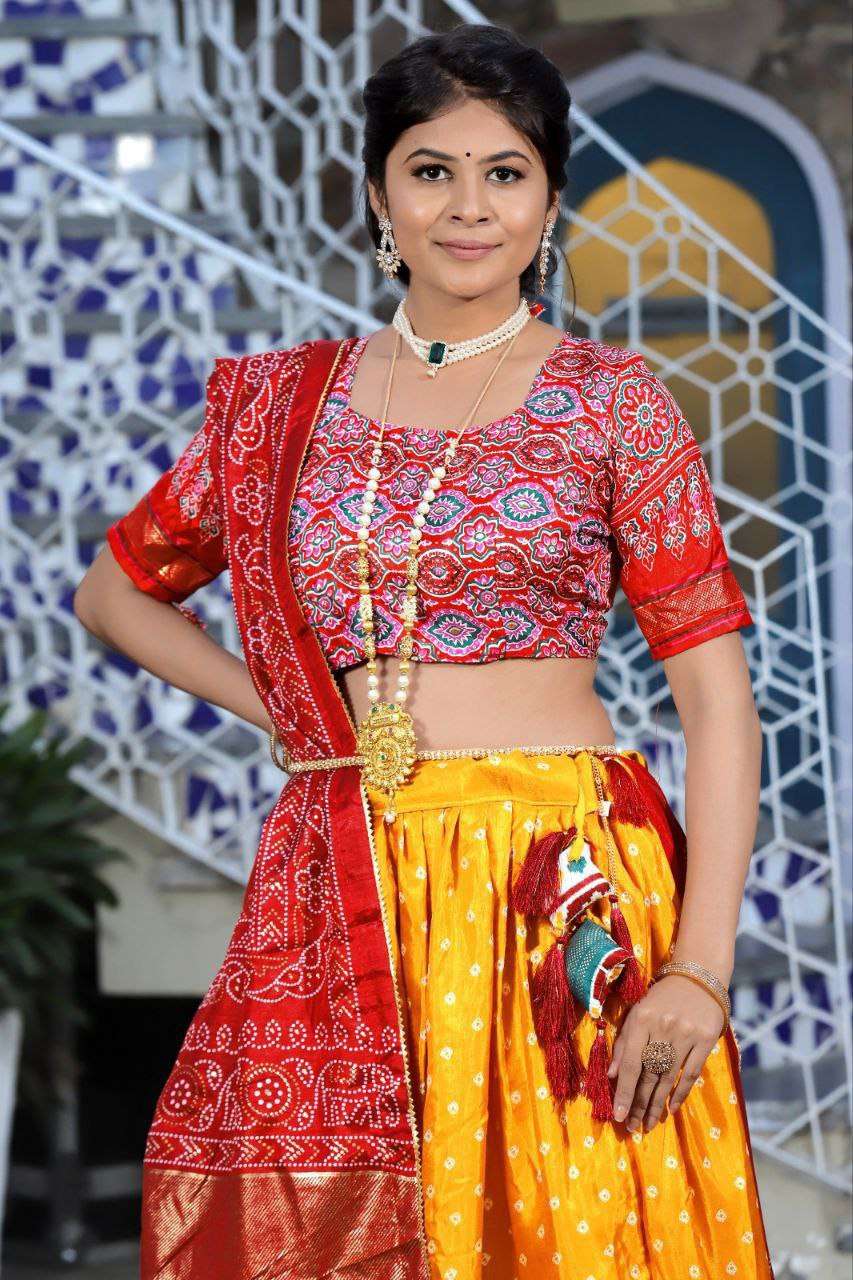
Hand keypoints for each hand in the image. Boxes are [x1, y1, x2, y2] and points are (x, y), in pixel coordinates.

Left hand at [606, 973, 725, 1132]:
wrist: (697, 977)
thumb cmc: (661, 998)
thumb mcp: (637, 1013)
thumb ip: (624, 1043)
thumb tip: (610, 1075)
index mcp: (642, 1020)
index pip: (630, 1063)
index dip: (623, 1091)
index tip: (616, 1115)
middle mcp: (664, 1028)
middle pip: (649, 1074)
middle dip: (638, 1104)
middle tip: (631, 1127)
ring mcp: (686, 1035)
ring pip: (668, 1078)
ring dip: (656, 1104)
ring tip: (647, 1124)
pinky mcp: (706, 1040)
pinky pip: (691, 1074)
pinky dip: (680, 1094)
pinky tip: (670, 1109)